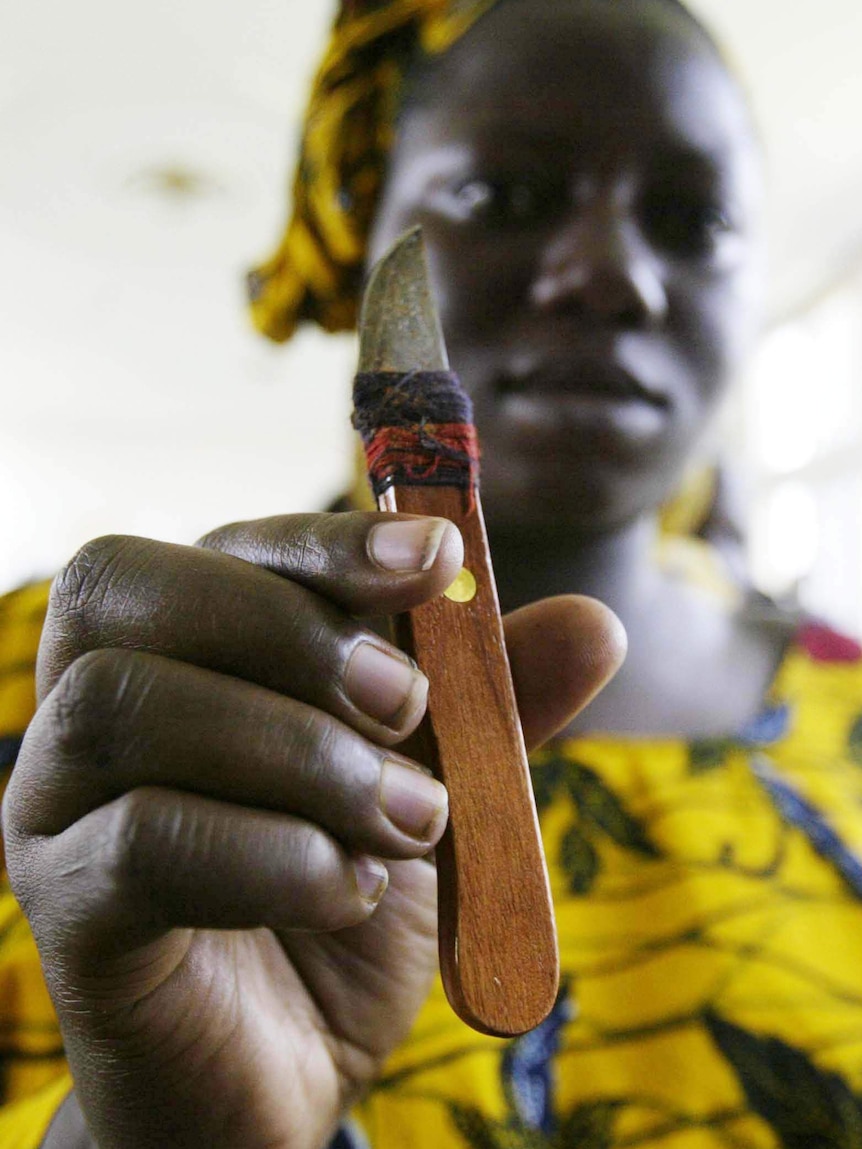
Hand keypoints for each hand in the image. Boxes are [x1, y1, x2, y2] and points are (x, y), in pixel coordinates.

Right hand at [3, 513, 623, 1148]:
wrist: (277, 1063)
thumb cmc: (341, 893)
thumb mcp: (432, 781)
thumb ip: (493, 702)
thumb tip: (597, 624)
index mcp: (183, 648)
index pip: (220, 542)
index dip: (326, 537)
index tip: (439, 554)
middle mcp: (93, 703)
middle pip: (128, 586)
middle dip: (291, 632)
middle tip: (407, 706)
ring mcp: (58, 802)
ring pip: (129, 704)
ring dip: (299, 752)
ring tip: (410, 823)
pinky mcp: (67, 908)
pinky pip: (140, 841)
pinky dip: (273, 856)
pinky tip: (350, 891)